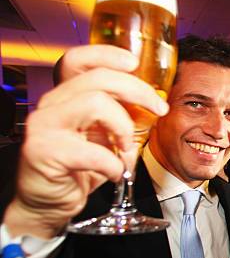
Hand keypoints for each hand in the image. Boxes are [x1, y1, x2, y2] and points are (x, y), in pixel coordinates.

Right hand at [3, 45, 168, 238]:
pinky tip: (114, 173)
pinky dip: (113, 164)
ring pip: (95, 103)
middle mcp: (52, 104)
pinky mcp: (43, 152)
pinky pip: (92, 152)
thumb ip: (120, 115)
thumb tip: (155, 104)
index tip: (134, 63)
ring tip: (126, 149)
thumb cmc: (79, 167)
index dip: (106, 54)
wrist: (48, 203)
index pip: (78, 60)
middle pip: (98, 78)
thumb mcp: (104, 136)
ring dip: (123, 127)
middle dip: (138, 91)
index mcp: (66, 95)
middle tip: (158, 109)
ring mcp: (45, 126)